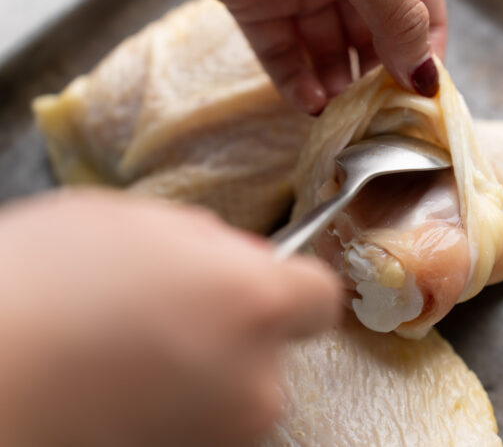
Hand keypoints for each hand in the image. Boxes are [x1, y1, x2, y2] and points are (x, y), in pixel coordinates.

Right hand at [0, 190, 341, 445]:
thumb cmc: (37, 288)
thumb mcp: (129, 222)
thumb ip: (206, 239)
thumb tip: (237, 256)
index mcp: (252, 303)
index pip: (320, 295)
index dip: (290, 285)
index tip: (260, 283)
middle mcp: (256, 381)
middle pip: (274, 345)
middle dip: (237, 326)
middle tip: (169, 310)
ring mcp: (223, 435)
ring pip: (238, 386)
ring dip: (205, 366)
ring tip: (131, 350)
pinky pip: (203, 420)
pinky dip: (178, 403)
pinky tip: (120, 383)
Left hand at [216, 0, 446, 112]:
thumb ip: (401, 19)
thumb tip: (426, 78)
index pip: (421, 12)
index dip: (425, 52)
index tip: (422, 96)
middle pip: (373, 39)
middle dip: (377, 79)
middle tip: (379, 118)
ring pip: (326, 52)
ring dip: (337, 88)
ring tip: (342, 116)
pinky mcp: (256, 9)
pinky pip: (280, 53)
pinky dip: (294, 82)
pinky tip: (310, 105)